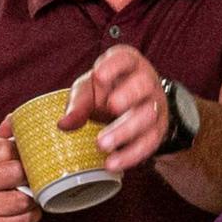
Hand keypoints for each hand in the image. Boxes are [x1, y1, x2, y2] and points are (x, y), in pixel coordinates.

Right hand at [0, 135, 41, 221]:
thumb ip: (2, 133)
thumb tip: (19, 118)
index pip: (5, 148)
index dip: (20, 150)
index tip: (23, 154)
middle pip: (15, 172)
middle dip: (27, 173)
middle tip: (29, 174)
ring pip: (22, 199)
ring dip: (31, 196)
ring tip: (29, 192)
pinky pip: (22, 221)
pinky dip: (31, 215)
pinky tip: (28, 208)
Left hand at [61, 45, 180, 171]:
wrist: (129, 109)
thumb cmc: (106, 93)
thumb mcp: (88, 91)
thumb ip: (78, 103)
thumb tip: (64, 124)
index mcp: (129, 64)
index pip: (125, 58)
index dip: (114, 65)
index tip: (99, 75)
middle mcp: (146, 82)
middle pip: (144, 86)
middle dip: (128, 96)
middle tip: (110, 107)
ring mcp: (155, 106)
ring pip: (147, 117)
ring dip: (125, 131)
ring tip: (102, 144)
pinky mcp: (157, 130)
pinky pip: (149, 143)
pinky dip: (130, 155)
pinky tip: (112, 162)